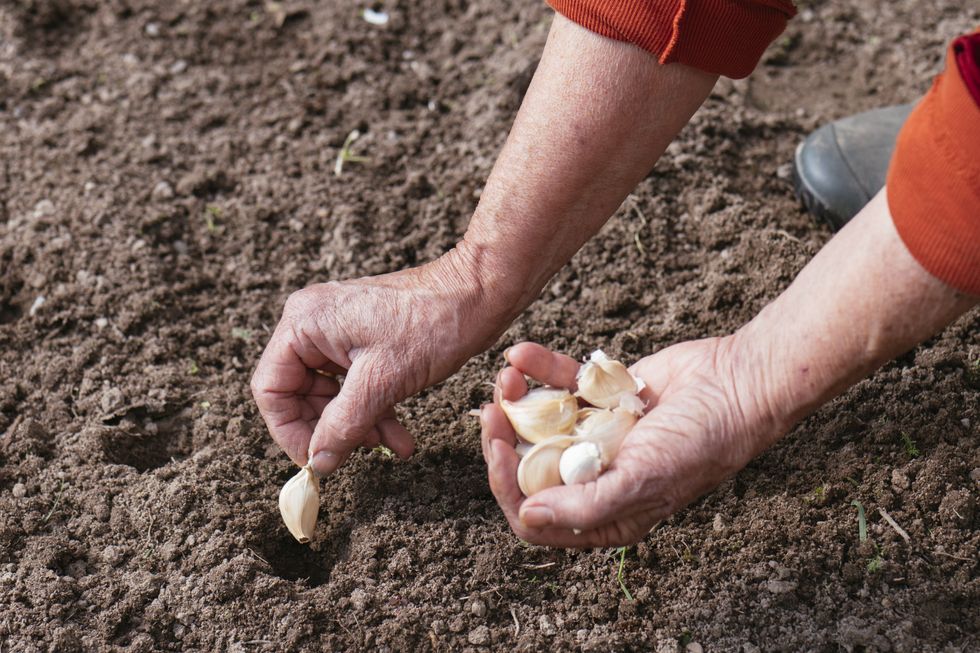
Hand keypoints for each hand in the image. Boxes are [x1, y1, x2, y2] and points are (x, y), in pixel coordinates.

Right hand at [252, 249, 500, 475]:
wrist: (479, 293)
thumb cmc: (432, 324)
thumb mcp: (381, 383)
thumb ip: (342, 425)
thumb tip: (318, 462)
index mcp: (304, 323)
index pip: (271, 388)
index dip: (290, 430)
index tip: (316, 459)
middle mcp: (314, 323)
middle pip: (300, 394)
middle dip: (332, 429)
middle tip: (359, 451)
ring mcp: (340, 331)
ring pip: (332, 394)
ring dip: (358, 426)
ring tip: (391, 446)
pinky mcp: (366, 340)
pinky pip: (356, 384)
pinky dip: (374, 412)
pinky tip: (400, 438)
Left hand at [481, 340, 788, 546]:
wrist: (737, 383)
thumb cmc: (699, 443)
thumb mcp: (643, 481)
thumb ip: (585, 505)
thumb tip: (529, 517)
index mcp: (604, 512)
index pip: (536, 516)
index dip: (508, 487)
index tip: (500, 449)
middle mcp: (595, 477)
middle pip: (529, 467)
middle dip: (504, 440)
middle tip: (489, 410)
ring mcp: (596, 435)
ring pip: (538, 422)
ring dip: (516, 400)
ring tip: (506, 375)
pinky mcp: (601, 397)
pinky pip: (560, 384)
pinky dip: (539, 368)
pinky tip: (521, 353)